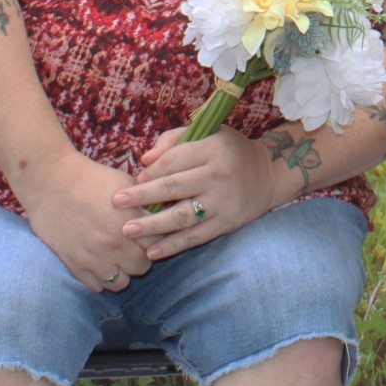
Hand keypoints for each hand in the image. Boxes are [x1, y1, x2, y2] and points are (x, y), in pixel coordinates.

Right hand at [13, 151, 151, 292]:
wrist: (51, 181)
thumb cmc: (91, 178)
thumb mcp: (126, 184)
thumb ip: (145, 203)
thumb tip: (161, 214)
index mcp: (130, 222)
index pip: (158, 244)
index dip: (156, 238)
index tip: (150, 234)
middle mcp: (113, 244)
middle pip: (142, 267)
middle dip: (142, 257)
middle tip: (134, 247)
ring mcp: (93, 258)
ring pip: (121, 283)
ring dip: (122, 272)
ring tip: (118, 258)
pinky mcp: (74, 265)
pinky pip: (96, 287)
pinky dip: (101, 279)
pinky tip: (100, 263)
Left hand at [112, 127, 279, 258]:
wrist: (268, 175)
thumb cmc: (229, 151)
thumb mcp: (209, 133)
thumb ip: (174, 140)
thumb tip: (144, 161)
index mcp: (213, 148)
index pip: (174, 161)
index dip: (150, 171)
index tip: (134, 179)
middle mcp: (219, 175)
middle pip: (173, 187)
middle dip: (142, 196)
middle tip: (116, 203)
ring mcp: (224, 202)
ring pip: (182, 216)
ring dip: (152, 225)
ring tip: (128, 231)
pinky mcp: (227, 223)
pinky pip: (196, 237)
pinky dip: (173, 246)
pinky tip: (152, 252)